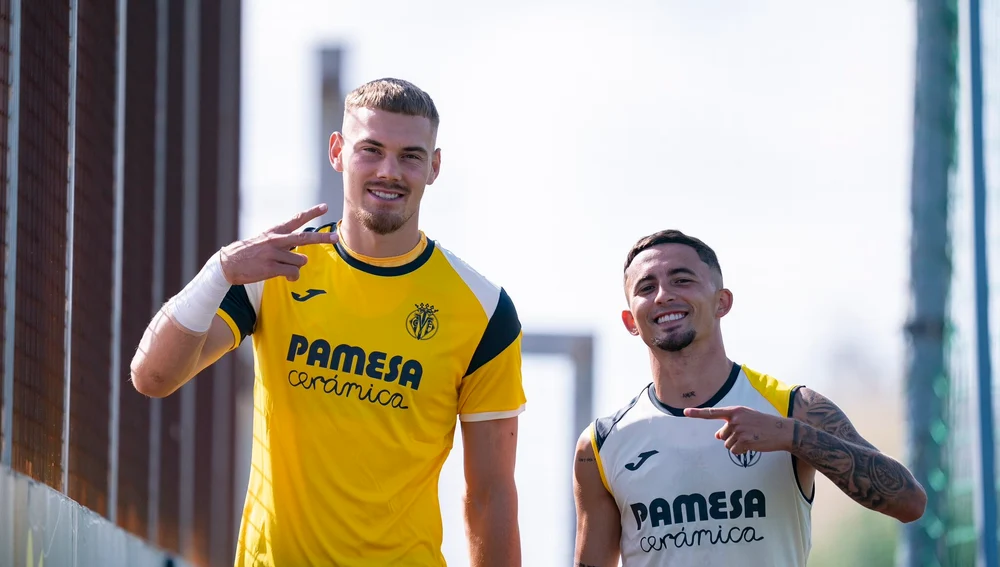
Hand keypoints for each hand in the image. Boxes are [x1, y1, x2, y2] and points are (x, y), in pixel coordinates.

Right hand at [219, 203, 337, 284]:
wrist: (228, 264)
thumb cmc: (249, 254)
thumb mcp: (265, 241)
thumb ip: (283, 243)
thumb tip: (301, 254)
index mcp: (275, 232)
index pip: (296, 219)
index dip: (312, 213)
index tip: (325, 206)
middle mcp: (276, 240)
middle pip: (304, 238)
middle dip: (322, 238)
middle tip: (335, 237)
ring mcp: (273, 254)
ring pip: (300, 260)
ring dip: (296, 266)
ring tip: (284, 267)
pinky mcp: (271, 267)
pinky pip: (293, 272)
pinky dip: (292, 276)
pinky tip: (286, 276)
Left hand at [683, 406, 794, 454]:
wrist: (781, 431)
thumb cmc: (762, 423)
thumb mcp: (746, 418)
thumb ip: (730, 424)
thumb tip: (717, 436)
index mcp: (735, 411)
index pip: (712, 412)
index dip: (697, 413)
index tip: (685, 412)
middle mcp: (735, 420)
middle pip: (722, 435)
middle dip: (732, 437)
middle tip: (748, 433)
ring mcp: (739, 431)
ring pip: (728, 445)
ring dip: (738, 445)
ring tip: (751, 438)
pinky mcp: (744, 442)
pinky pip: (735, 451)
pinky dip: (742, 451)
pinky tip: (753, 445)